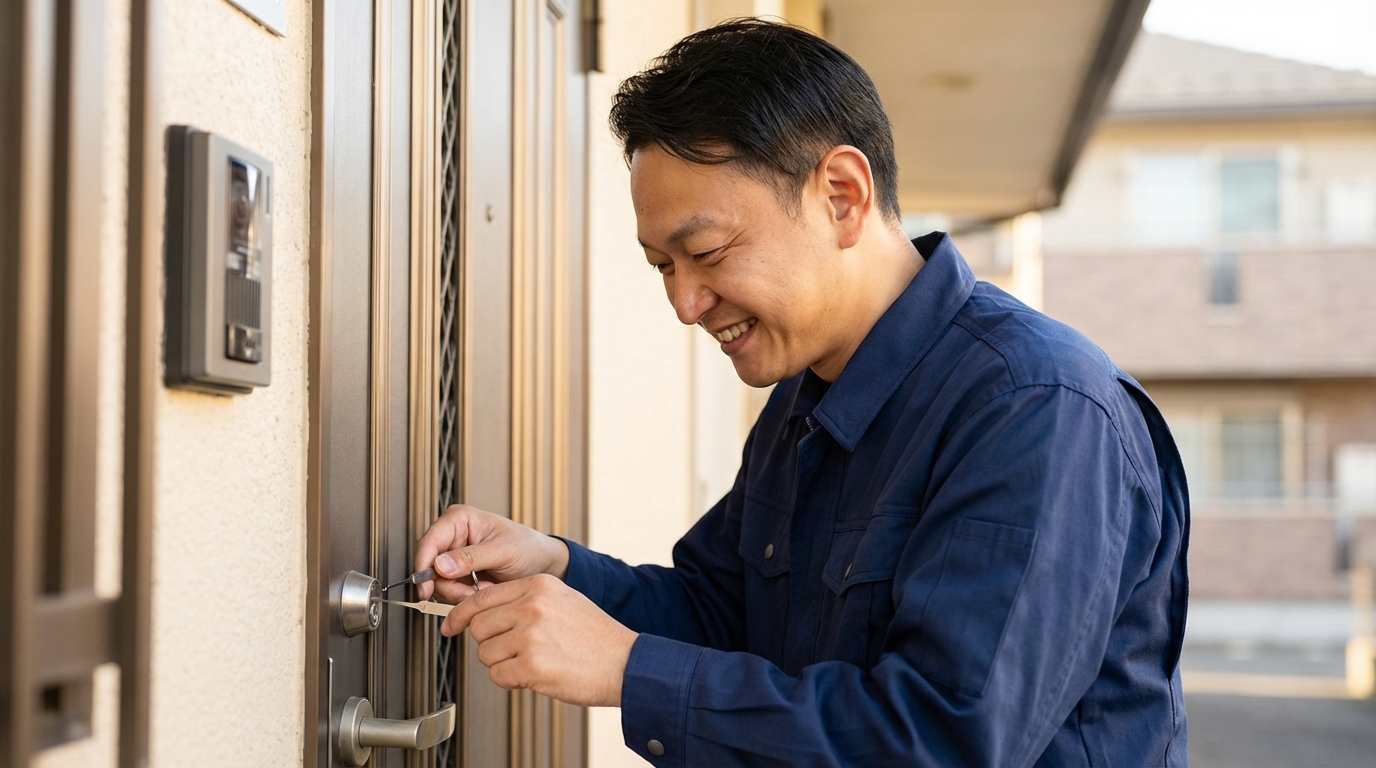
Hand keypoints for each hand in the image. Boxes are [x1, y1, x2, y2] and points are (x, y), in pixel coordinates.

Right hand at [414, 504, 569, 602]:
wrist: (542, 564)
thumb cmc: (528, 547)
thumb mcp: (503, 550)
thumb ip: (471, 557)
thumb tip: (440, 565)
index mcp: (459, 520)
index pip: (429, 542)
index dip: (424, 566)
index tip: (427, 587)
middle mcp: (453, 537)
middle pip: (430, 567)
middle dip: (450, 585)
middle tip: (473, 592)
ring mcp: (454, 558)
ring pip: (438, 584)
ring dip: (460, 593)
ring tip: (485, 589)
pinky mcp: (459, 575)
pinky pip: (449, 592)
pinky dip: (464, 598)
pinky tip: (482, 592)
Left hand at [443, 574, 637, 706]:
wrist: (623, 662)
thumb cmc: (595, 636)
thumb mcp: (562, 599)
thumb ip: (524, 600)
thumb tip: (483, 612)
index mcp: (538, 585)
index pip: (481, 597)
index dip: (460, 615)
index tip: (451, 625)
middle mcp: (532, 606)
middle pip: (479, 627)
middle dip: (489, 643)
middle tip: (511, 650)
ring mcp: (531, 635)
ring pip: (486, 653)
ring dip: (502, 664)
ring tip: (531, 662)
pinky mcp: (532, 665)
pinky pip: (498, 675)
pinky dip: (510, 680)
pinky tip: (533, 675)